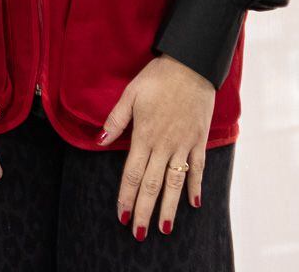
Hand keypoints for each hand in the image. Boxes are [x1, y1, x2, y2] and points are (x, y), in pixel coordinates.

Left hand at [98, 54, 214, 239]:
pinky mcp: (199, 139)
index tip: (120, 215)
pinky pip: (198, 168)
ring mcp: (184, 144)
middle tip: (138, 233)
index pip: (132, 174)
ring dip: (169, 207)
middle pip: (152, 185)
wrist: (192, 65)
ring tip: (164, 228)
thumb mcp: (130, 94)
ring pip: (175, 182)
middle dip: (144, 211)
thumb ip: (116, 120)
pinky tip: (194, 203)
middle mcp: (164, 145)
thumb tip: (99, 141)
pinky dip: (196, 186)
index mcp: (144, 136)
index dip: (125, 196)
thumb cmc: (157, 78)